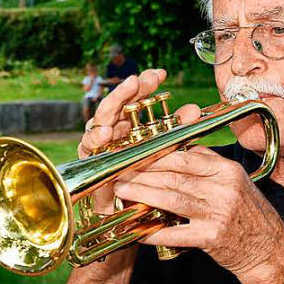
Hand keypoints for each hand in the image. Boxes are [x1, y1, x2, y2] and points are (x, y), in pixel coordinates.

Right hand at [79, 69, 200, 212]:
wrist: (126, 209)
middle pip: (117, 103)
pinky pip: (89, 144)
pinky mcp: (90, 157)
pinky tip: (105, 133)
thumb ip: (176, 129)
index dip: (146, 83)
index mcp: (130, 122)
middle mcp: (113, 127)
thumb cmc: (144, 176)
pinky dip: (96, 137)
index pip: (136, 97)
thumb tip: (194, 110)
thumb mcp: (164, 150)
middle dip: (127, 91)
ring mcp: (100, 141)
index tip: (160, 73)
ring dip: (110, 108)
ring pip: (101, 118)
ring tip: (121, 99)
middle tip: (137, 81)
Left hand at [112, 146, 283, 278]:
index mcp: (227, 170)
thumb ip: (207, 164)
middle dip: (141, 174)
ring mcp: (218, 214)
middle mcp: (223, 189)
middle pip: (173, 176)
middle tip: (118, 174)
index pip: (183, 157)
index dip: (154, 157)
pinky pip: (175, 233)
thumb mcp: (235, 181)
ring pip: (171, 199)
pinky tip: (137, 230)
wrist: (270, 251)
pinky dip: (153, 231)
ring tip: (121, 191)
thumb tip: (174, 150)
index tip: (133, 157)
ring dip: (141, 194)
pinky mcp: (212, 238)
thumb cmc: (248, 214)